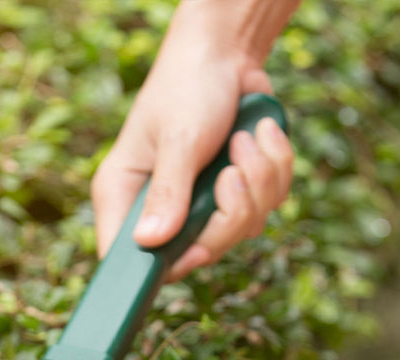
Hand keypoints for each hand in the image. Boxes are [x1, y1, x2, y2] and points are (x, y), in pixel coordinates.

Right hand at [92, 0, 295, 281]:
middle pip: (197, 254)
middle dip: (230, 214)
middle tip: (233, 171)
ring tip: (248, 139)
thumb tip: (150, 242)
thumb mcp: (177, 138)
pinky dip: (275, 170)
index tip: (195, 249)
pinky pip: (267, 207)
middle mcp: (157, 209)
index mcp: (123, 197)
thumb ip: (168, 192)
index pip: (127, 260)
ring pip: (240, 232)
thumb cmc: (187, 87)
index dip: (162, 266)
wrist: (227, 53)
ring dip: (259, 183)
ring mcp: (199, 206)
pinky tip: (261, 135)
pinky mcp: (234, 195)